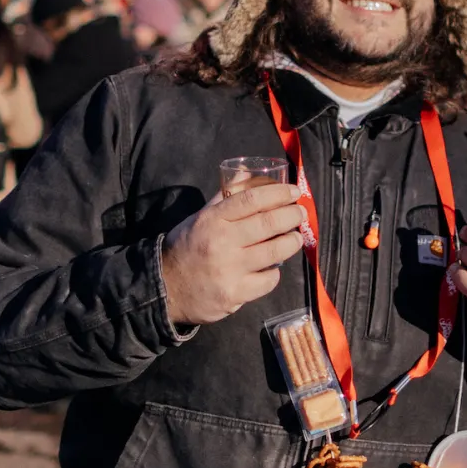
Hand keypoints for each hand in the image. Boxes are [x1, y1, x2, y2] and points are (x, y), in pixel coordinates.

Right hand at [160, 182, 305, 327]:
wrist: (166, 288)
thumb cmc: (186, 247)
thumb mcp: (200, 217)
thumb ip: (225, 197)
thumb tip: (247, 173)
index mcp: (213, 219)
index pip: (252, 199)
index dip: (278, 193)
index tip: (294, 191)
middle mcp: (222, 242)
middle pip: (268, 224)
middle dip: (292, 216)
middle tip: (300, 214)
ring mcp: (230, 269)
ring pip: (275, 252)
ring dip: (291, 242)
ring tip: (295, 238)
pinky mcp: (235, 293)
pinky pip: (268, 280)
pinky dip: (275, 272)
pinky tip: (273, 267)